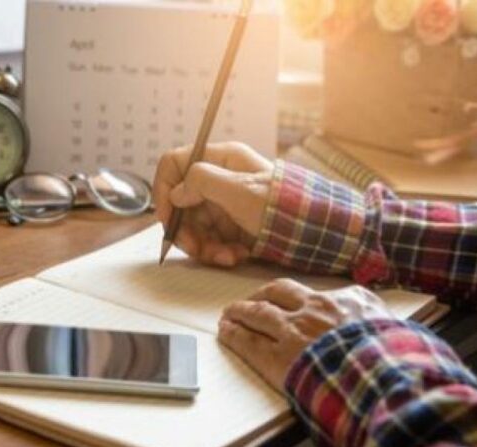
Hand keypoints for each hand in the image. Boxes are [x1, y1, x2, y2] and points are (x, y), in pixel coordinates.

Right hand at [153, 142, 273, 266]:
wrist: (312, 231)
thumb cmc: (281, 206)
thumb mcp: (240, 190)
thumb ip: (202, 182)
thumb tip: (176, 192)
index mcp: (220, 160)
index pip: (173, 164)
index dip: (164, 190)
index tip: (167, 218)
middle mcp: (218, 180)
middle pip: (179, 203)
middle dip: (185, 230)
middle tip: (196, 250)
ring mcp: (223, 205)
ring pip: (192, 227)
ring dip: (204, 247)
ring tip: (226, 257)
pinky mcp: (230, 227)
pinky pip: (209, 241)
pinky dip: (218, 252)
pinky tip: (236, 256)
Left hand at [218, 279, 390, 389]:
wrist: (382, 375)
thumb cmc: (395, 358)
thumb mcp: (396, 328)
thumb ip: (380, 322)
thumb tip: (386, 326)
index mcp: (346, 301)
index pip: (313, 292)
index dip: (294, 295)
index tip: (286, 298)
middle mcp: (315, 309)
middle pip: (277, 293)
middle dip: (261, 296)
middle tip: (251, 301)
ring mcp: (292, 331)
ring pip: (257, 314)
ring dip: (240, 313)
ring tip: (229, 315)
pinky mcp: (276, 357)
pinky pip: (248, 342)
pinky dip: (234, 335)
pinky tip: (226, 332)